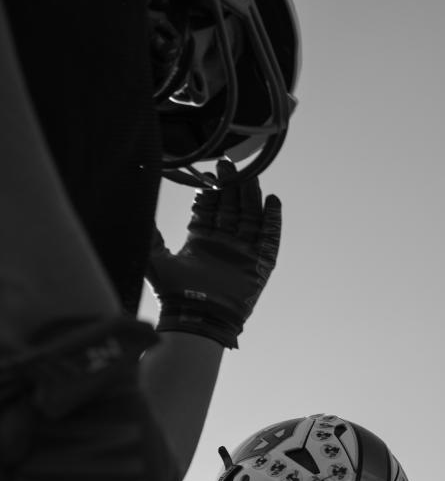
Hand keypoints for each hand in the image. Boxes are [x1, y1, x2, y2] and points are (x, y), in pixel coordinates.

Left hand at [146, 157, 281, 347]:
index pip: (210, 209)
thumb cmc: (173, 291)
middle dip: (231, 186)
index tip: (208, 173)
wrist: (195, 316)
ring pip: (251, 218)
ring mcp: (243, 253)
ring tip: (250, 174)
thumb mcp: (153, 255)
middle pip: (232, 208)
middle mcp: (224, 244)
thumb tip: (134, 205)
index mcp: (201, 241)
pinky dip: (273, 221)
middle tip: (228, 164)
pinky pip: (270, 239)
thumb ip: (148, 231)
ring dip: (251, 196)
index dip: (210, 191)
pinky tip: (273, 201)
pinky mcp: (259, 264)